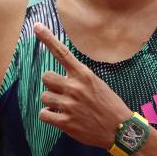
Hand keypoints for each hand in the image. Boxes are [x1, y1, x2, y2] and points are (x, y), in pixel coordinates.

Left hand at [33, 22, 133, 148]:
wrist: (119, 129)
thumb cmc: (109, 104)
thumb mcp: (97, 84)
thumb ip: (79, 79)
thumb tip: (62, 79)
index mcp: (84, 75)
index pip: (62, 52)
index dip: (47, 38)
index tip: (36, 26)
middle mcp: (74, 87)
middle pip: (46, 77)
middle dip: (51, 84)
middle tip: (62, 91)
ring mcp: (69, 105)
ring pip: (44, 96)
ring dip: (52, 102)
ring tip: (65, 107)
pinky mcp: (65, 122)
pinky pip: (44, 114)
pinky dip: (49, 116)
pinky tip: (59, 117)